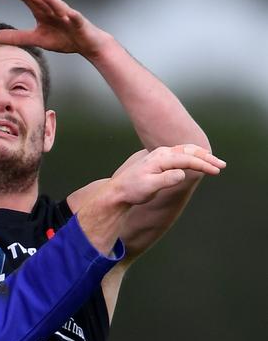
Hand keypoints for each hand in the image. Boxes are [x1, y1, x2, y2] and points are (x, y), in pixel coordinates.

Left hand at [0, 0, 108, 57]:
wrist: (87, 44)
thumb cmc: (65, 38)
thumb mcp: (38, 39)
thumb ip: (18, 37)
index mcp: (44, 14)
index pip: (30, 2)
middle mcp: (55, 11)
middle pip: (42, 1)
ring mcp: (68, 16)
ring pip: (59, 6)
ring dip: (51, 0)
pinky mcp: (79, 24)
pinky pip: (76, 19)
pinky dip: (72, 16)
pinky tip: (69, 13)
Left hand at [108, 144, 225, 206]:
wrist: (118, 190)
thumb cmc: (133, 190)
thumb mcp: (148, 187)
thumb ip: (166, 180)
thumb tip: (182, 173)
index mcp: (160, 159)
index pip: (187, 159)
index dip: (203, 164)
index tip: (216, 171)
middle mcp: (161, 153)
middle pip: (189, 151)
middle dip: (207, 157)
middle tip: (222, 165)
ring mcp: (160, 155)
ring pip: (186, 150)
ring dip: (201, 155)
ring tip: (215, 162)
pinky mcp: (160, 159)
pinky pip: (181, 153)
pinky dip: (193, 155)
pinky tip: (199, 159)